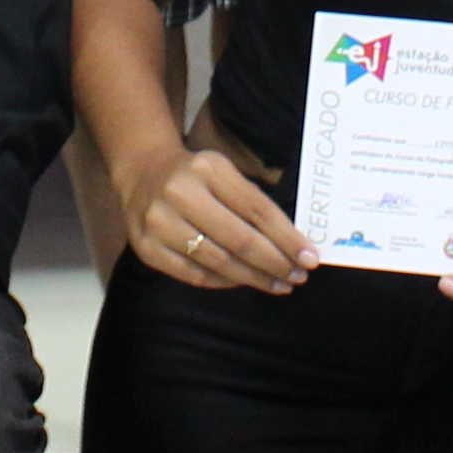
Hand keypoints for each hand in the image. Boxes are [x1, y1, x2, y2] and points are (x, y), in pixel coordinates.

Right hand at [118, 144, 311, 291]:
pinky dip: (224, 282)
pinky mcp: (148, 249)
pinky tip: (243, 281)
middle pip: (240, 240)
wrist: (142, 173)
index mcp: (208, 169)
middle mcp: (180, 194)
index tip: (310, 258)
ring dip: (254, 277)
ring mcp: (160, 223)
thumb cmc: (196, 175)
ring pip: (219, 262)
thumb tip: (294, 245)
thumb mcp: (225, 172)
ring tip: (277, 284)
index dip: (288, 238)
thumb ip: (254, 203)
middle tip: (297, 277)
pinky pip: (195, 275)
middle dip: (275, 263)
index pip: (258, 210)